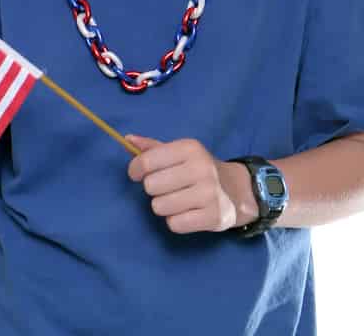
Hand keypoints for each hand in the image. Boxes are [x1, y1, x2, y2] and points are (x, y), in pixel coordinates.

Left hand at [125, 134, 258, 234]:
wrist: (236, 190)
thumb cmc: (199, 168)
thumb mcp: (180, 152)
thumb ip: (153, 147)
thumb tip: (127, 139)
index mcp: (190, 148)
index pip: (147, 161)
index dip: (135, 169)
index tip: (136, 174)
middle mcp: (200, 168)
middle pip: (151, 186)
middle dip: (153, 189)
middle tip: (166, 187)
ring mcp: (208, 193)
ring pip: (160, 207)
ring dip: (163, 206)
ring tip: (177, 200)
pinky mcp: (212, 217)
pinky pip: (174, 224)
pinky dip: (176, 221)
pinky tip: (186, 213)